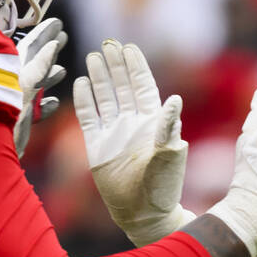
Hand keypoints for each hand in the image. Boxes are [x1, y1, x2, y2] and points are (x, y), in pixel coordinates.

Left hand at [14, 17, 66, 156]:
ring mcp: (14, 100)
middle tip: (63, 36)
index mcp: (13, 69)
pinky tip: (53, 103)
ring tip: (62, 70)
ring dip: (50, 76)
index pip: (32, 45)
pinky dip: (45, 104)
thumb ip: (39, 65)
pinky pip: (33, 108)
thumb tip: (52, 45)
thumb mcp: (23, 84)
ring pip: (36, 84)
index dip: (46, 33)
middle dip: (49, 49)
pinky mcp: (16, 119)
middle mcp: (13, 81)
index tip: (58, 23)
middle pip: (35, 60)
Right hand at [73, 41, 193, 245]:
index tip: (129, 47)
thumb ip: (169, 126)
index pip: (143, 86)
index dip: (136, 66)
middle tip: (108, 43)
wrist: (144, 212)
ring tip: (93, 56)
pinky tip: (81, 83)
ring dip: (100, 77)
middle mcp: (133, 123)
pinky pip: (89, 117)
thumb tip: (175, 98)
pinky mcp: (98, 146)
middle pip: (122, 86)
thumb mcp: (170, 153)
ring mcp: (115, 133)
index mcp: (154, 121)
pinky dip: (85, 100)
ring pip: (105, 98)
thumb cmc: (164, 185)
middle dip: (116, 65)